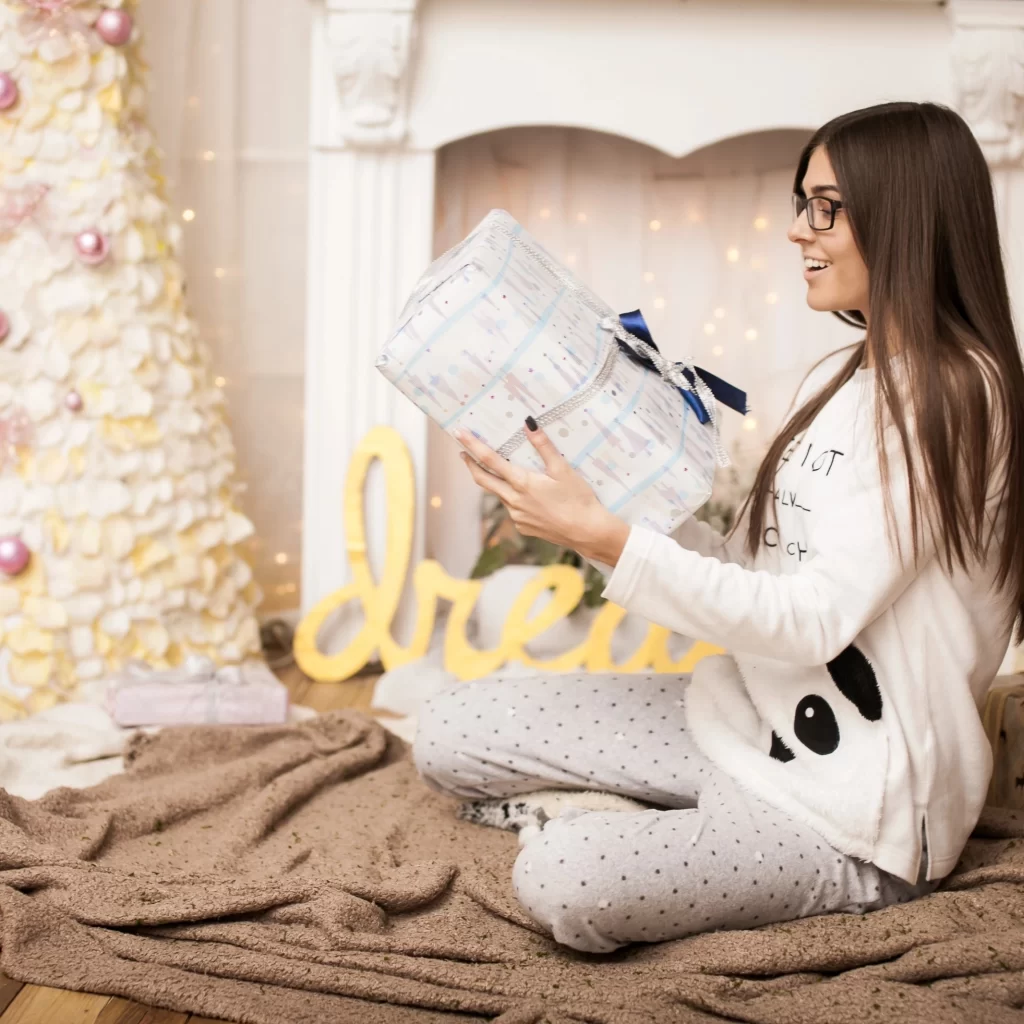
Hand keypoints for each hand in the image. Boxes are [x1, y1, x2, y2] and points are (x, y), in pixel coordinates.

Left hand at [455, 420, 630, 566]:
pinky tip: (527, 497)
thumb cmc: (578, 499)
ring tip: (500, 472)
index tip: (460, 434)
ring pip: (500, 495)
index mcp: (522, 483)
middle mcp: (514, 501)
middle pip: (483, 480)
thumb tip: (529, 423)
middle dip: (471, 465)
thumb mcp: (563, 469)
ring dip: (495, 483)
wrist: (587, 532)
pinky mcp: (523, 528)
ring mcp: (517, 517)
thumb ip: (543, 446)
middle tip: (463, 453)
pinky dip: (513, 499)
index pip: (490, 460)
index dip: (473, 445)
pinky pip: (512, 509)